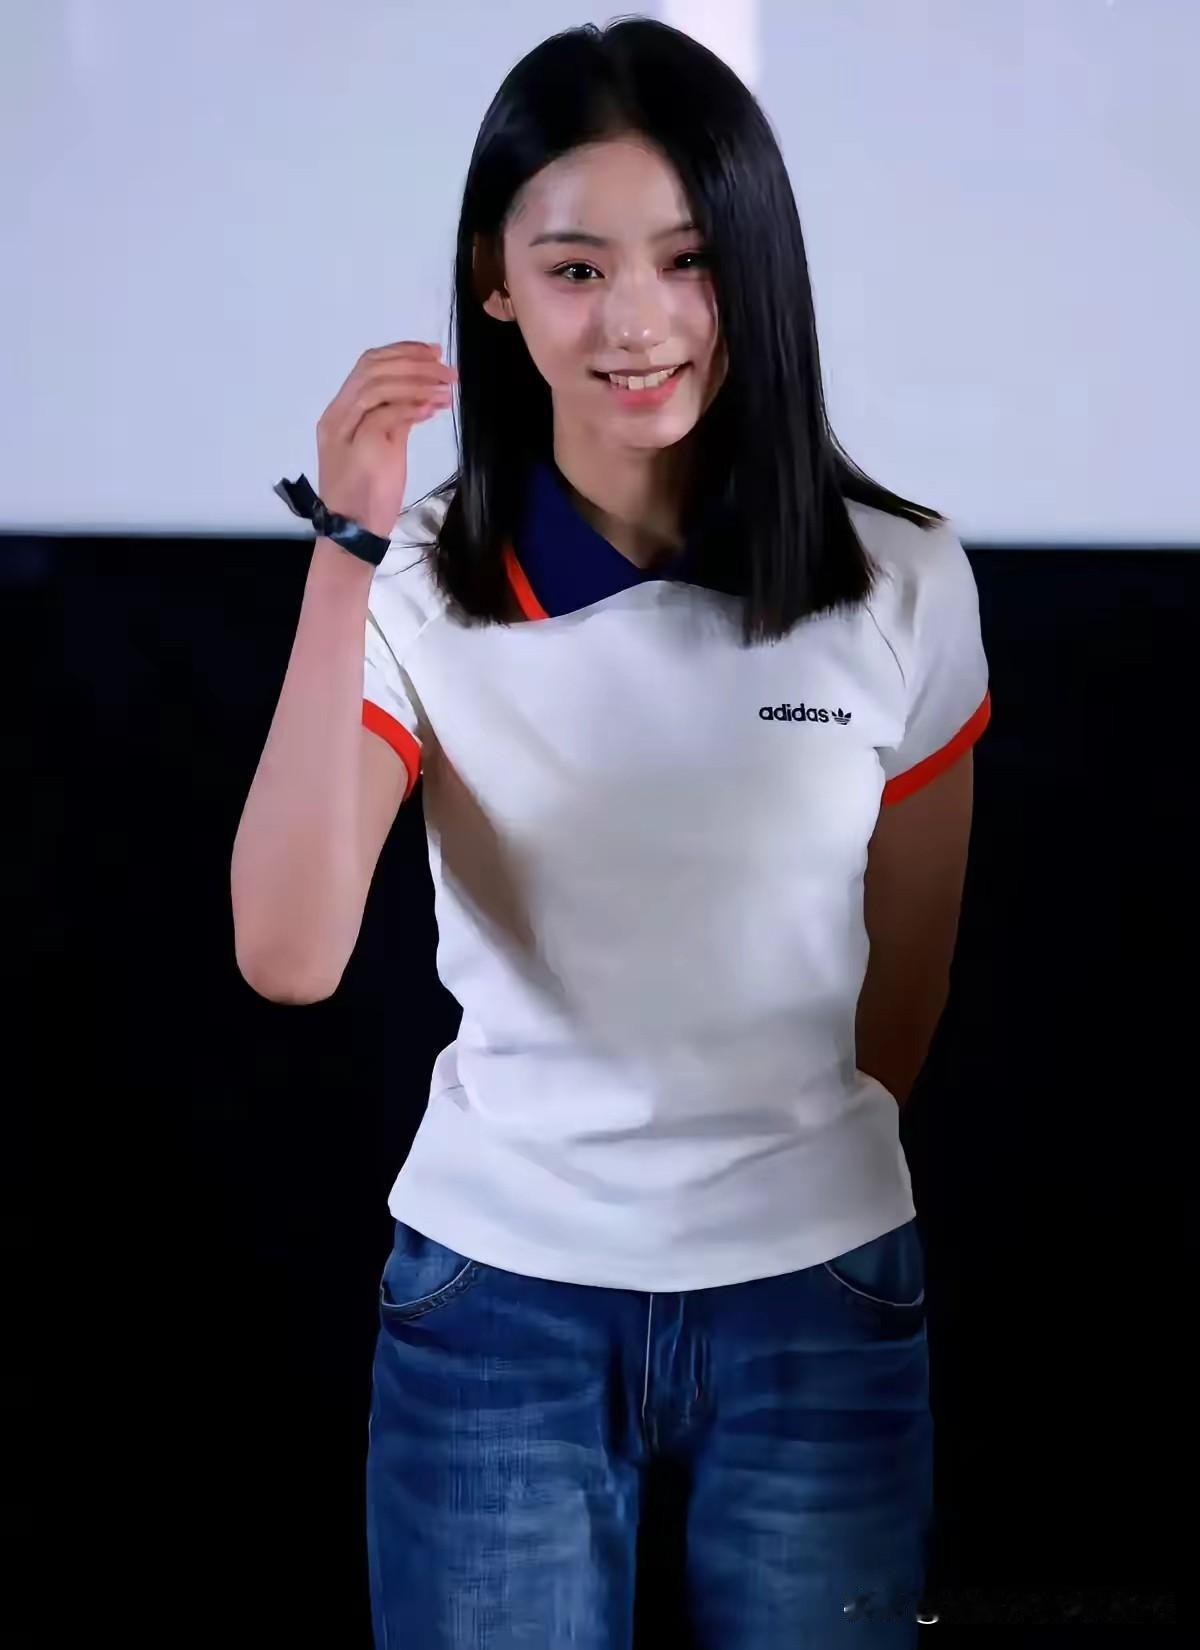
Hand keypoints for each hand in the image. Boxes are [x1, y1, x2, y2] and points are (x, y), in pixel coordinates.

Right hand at [315, 341, 456, 538]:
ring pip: (378, 385)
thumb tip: (419, 398)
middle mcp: (338, 416)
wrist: (353, 531)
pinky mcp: (363, 448)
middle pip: (372, 368)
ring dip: (417, 381)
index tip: (432, 353)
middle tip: (447, 369)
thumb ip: (394, 420)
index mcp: (339, 413)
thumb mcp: (384, 449)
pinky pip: (385, 414)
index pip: (367, 365)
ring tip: (447, 388)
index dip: (401, 352)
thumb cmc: (367, 494)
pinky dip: (412, 406)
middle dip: (414, 362)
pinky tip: (434, 407)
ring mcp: (347, 432)